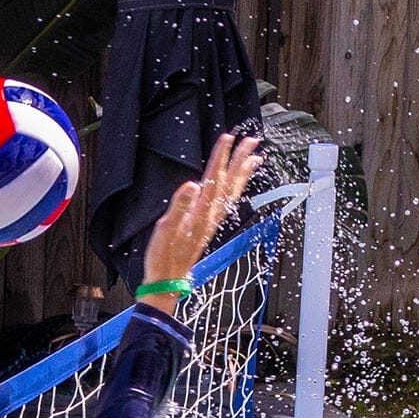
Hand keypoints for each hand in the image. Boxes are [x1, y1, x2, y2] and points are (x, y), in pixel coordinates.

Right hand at [140, 133, 265, 295]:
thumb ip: (179, 206)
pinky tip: (237, 184)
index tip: (227, 137)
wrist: (168, 280)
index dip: (220, 157)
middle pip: (229, 182)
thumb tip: (192, 185)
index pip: (213, 178)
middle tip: (253, 141)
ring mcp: (211, 221)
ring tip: (254, 158)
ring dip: (243, 173)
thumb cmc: (164, 256)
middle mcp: (211, 215)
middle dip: (241, 160)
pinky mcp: (209, 225)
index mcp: (201, 212)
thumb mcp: (166, 229)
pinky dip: (235, 188)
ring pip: (232, 192)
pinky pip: (227, 201)